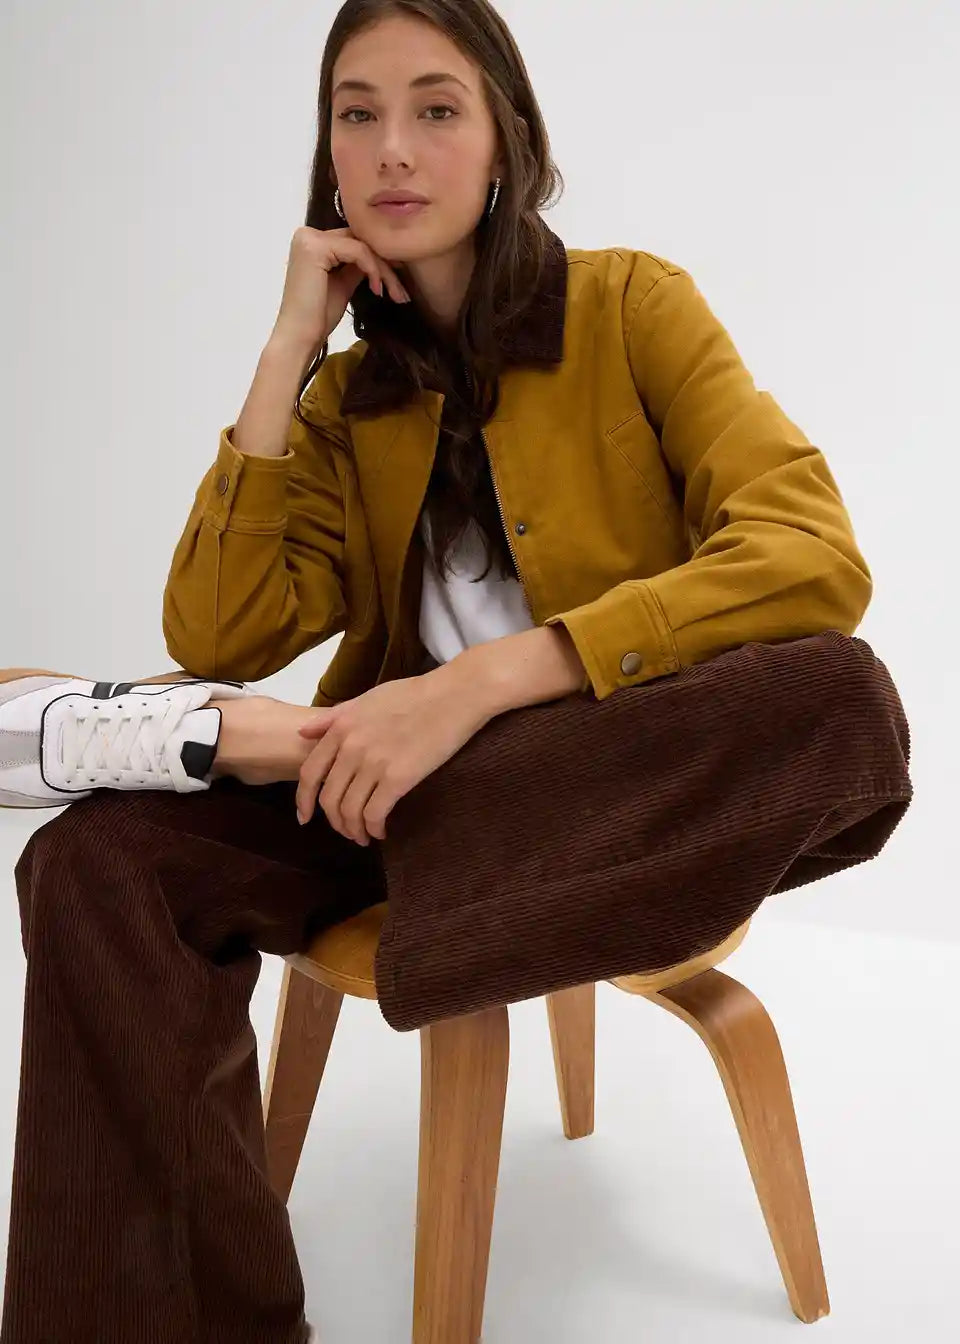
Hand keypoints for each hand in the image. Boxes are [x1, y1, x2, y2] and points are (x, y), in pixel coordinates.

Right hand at [272, 225, 411, 357]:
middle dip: (386, 264)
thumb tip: (380, 256)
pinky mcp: (315, 248)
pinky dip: (373, 270)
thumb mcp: (343, 284)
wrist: (300, 337)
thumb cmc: (319, 317)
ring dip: (384, 270)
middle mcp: (307, 234)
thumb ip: (356, 266)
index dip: (379, 257)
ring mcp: (310, 239)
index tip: (398, 279)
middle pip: (359, 240)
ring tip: (395, 294)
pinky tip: (377, 290)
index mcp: (312, 242)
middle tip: (402, 290)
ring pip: (362, 245)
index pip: (353, 240)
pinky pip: (358, 251)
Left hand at [294, 672, 489, 843]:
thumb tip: (302, 731)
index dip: (304, 801)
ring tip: (364, 836)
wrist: (454, 696)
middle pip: (329, 799)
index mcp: (341, 727)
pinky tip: (382, 831)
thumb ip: (333, 717)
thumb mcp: (366, 699)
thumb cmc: (414, 694)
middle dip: (335, 822)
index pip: (310, 773)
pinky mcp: (398, 778)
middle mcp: (351, 747)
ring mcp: (374, 763)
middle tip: (346, 830)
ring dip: (354, 830)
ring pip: (350, 811)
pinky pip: (374, 814)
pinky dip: (374, 829)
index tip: (305, 817)